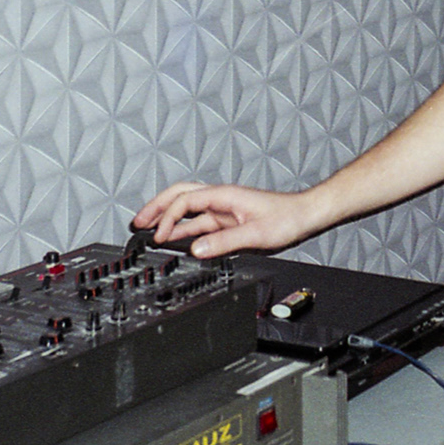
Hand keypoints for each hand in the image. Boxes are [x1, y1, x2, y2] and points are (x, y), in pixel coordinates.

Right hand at [132, 183, 318, 257]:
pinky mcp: (228, 219)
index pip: (185, 201)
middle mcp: (220, 198)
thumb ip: (224, 242)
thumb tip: (197, 249)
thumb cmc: (287, 217)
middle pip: (179, 196)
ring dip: (167, 217)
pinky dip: (183, 228)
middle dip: (156, 207)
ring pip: (187, 209)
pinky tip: (175, 239)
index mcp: (223, 195)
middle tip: (139, 221)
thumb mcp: (255, 233)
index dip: (168, 216)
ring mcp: (223, 209)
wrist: (304, 215)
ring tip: (148, 229)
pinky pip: (199, 222)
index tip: (159, 234)